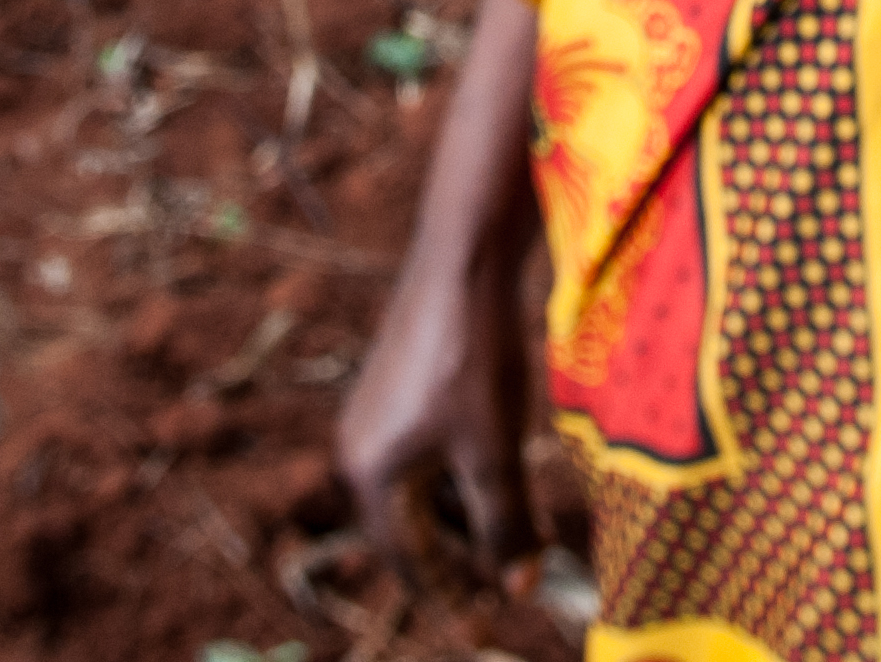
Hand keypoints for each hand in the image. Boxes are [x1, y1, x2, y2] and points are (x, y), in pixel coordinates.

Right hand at [335, 220, 542, 576]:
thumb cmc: (473, 356)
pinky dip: (466, 477)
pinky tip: (506, 476)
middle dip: (462, 561)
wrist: (466, 256)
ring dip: (469, 518)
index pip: (410, 562)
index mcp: (369, 472)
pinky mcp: (404, 384)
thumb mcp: (493, 451)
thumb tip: (518, 589)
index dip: (452, 599)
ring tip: (518, 538)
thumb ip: (504, 524)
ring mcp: (380, 413)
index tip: (487, 632)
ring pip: (426, 491)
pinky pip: (431, 454)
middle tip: (509, 589)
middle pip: (414, 530)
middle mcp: (362, 446)